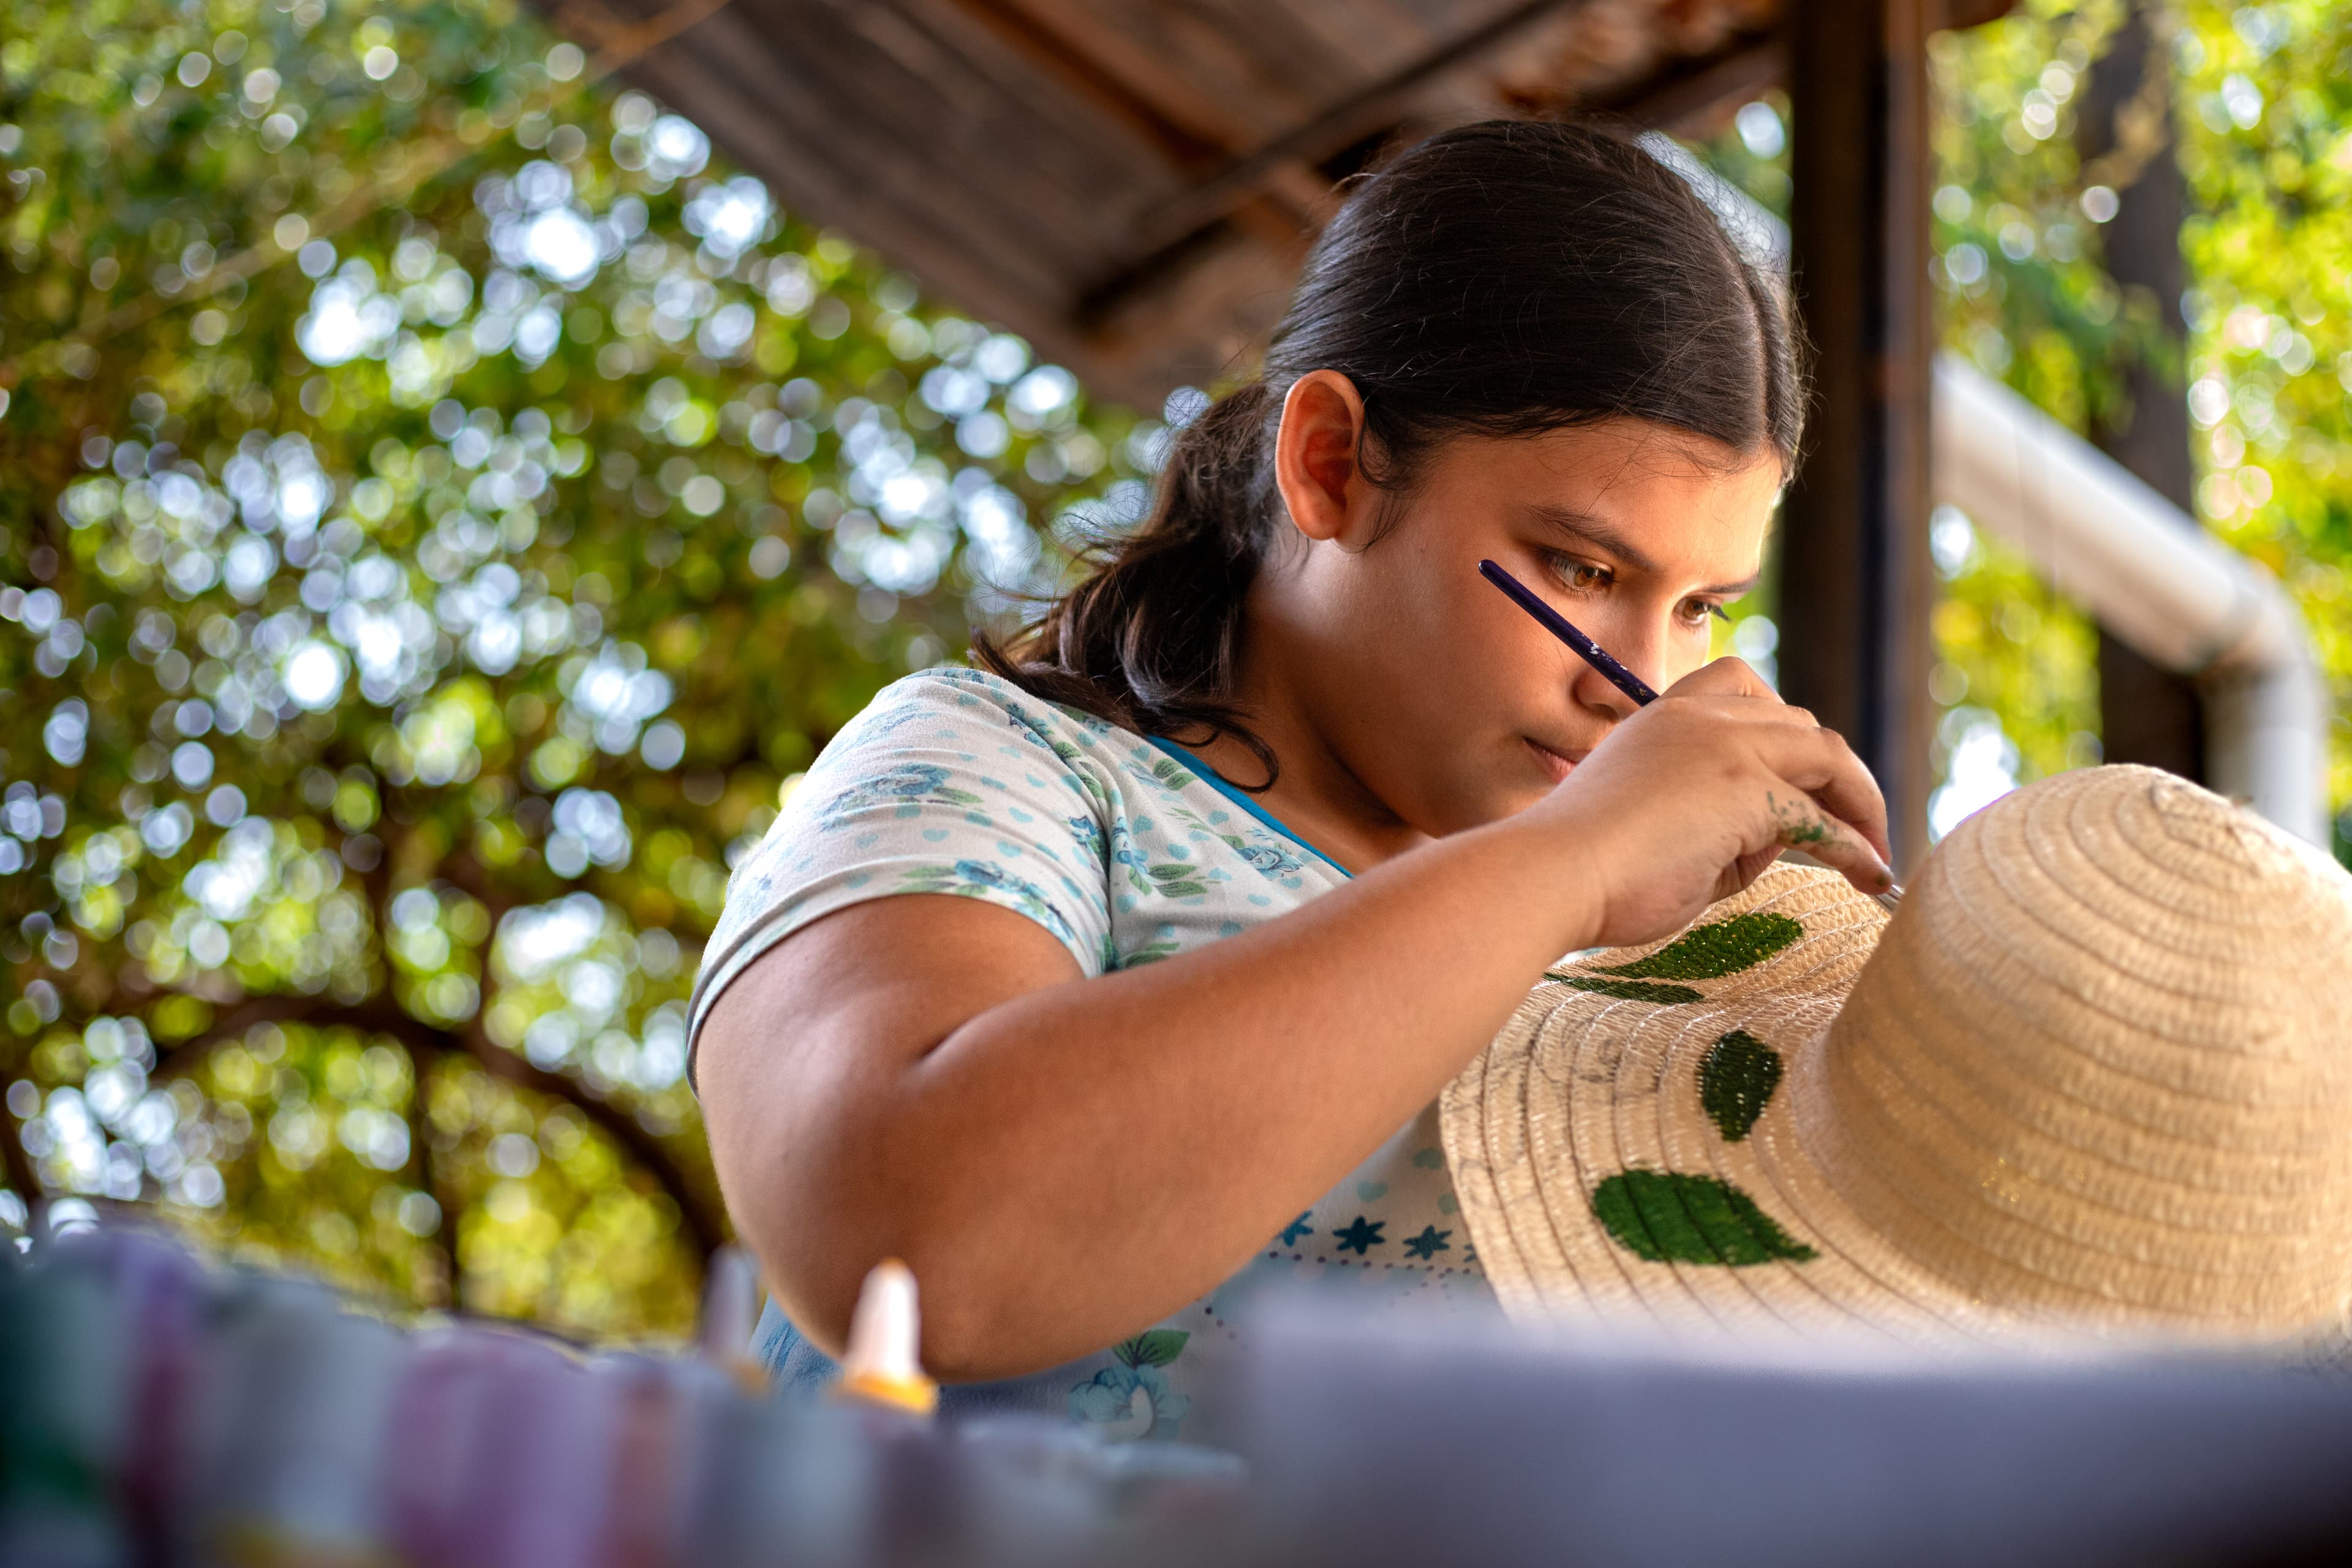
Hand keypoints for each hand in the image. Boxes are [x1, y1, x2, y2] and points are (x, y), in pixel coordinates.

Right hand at [1520, 656, 1894, 950]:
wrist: (1553, 875)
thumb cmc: (1590, 869)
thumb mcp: (1661, 826)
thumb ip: (1718, 820)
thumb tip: (1778, 842)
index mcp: (1665, 717)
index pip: (1745, 695)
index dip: (1787, 734)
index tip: (1803, 781)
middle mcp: (1699, 717)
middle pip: (1799, 724)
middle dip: (1836, 773)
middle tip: (1857, 825)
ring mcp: (1726, 748)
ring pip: (1824, 753)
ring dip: (1860, 800)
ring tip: (1876, 849)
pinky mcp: (1747, 791)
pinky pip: (1820, 818)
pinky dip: (1853, 846)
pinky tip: (1869, 877)